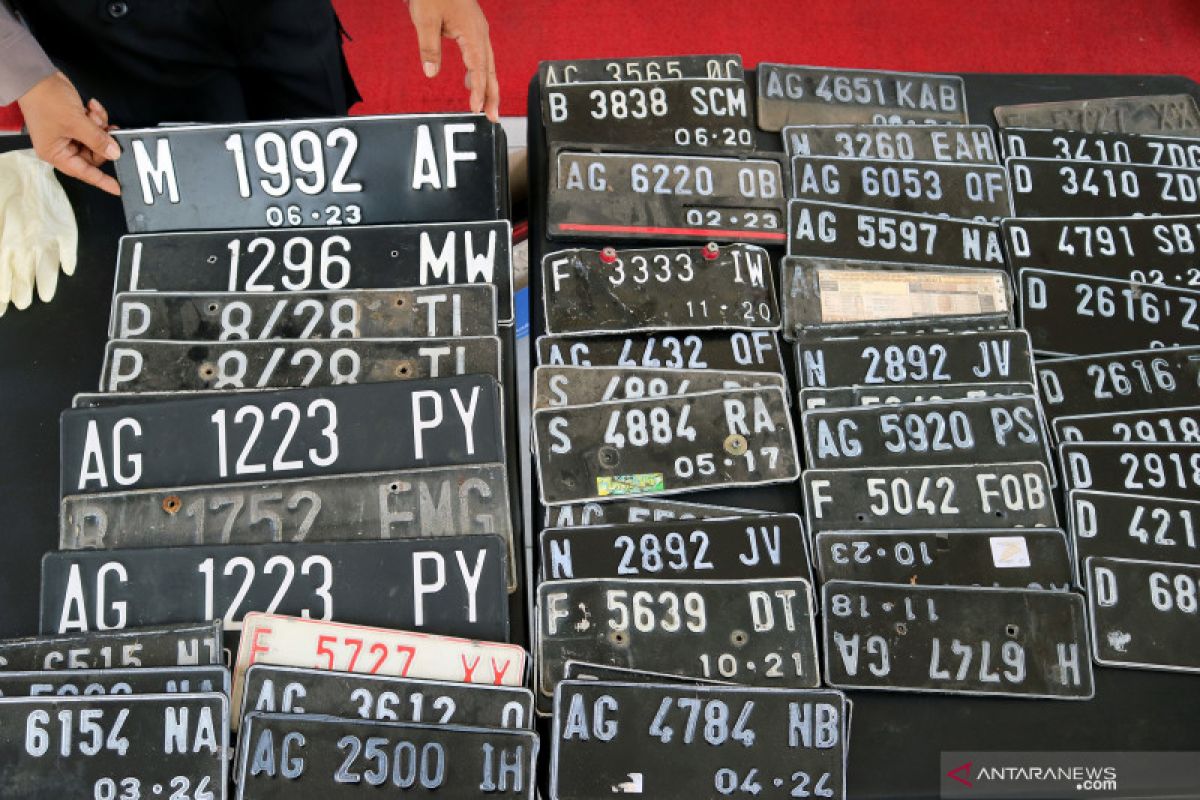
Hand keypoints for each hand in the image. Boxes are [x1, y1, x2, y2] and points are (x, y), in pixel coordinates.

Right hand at [17, 72, 120, 195]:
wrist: (38, 76)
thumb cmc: (46, 100)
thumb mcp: (76, 123)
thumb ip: (97, 140)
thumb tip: (114, 153)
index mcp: (56, 153)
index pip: (84, 172)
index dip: (102, 180)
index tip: (117, 188)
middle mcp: (62, 147)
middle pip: (94, 155)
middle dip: (102, 141)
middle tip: (107, 129)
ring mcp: (69, 134)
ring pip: (96, 139)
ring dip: (100, 126)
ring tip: (94, 113)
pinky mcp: (75, 123)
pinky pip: (94, 127)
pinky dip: (97, 117)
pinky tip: (92, 106)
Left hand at [407, 0, 499, 121]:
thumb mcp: (424, 19)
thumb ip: (429, 47)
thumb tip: (431, 72)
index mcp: (472, 32)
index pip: (479, 68)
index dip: (479, 90)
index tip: (476, 108)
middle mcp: (480, 32)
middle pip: (490, 69)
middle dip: (492, 94)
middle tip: (493, 116)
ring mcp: (478, 29)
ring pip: (487, 62)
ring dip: (487, 84)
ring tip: (485, 105)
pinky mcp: (472, 26)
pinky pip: (480, 53)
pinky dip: (480, 70)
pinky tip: (472, 79)